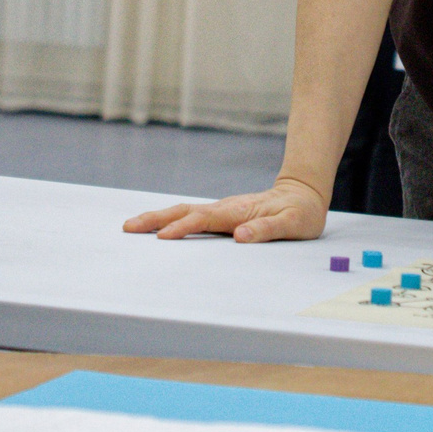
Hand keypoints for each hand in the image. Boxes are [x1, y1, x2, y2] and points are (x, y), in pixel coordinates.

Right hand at [123, 175, 328, 242]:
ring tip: (133, 225)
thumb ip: (268, 229)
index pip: (204, 220)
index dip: (182, 228)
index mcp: (238, 212)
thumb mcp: (293, 223)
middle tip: (129, 227)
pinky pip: (191, 216)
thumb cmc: (301, 212)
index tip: (162, 238)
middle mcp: (225, 208)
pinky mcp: (222, 214)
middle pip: (184, 211)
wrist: (303, 193)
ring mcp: (222, 210)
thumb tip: (241, 235)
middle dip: (156, 219)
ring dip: (158, 218)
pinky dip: (170, 219)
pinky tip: (158, 226)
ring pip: (184, 211)